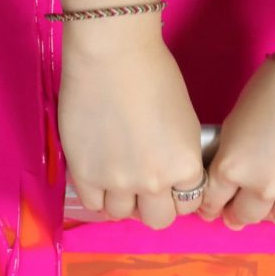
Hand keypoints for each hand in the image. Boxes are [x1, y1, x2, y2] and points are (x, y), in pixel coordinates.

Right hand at [59, 22, 204, 228]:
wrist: (111, 55)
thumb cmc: (154, 74)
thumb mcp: (184, 122)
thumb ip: (179, 155)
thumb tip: (170, 173)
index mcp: (185, 166)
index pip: (189, 203)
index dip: (180, 194)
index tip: (170, 185)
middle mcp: (154, 182)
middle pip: (158, 219)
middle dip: (155, 205)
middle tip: (145, 187)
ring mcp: (117, 181)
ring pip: (123, 215)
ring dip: (124, 201)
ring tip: (118, 178)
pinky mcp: (85, 174)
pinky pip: (94, 205)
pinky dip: (99, 196)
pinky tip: (99, 177)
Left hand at [202, 42, 274, 226]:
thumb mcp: (237, 120)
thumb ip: (233, 152)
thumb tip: (234, 173)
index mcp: (232, 167)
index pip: (212, 200)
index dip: (212, 206)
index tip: (215, 209)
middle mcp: (261, 188)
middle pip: (245, 215)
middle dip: (239, 214)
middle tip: (240, 213)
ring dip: (274, 210)